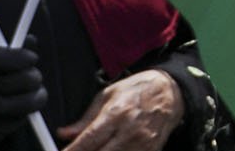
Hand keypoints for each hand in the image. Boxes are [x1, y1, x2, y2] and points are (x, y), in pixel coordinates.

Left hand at [58, 69, 184, 150]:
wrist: (170, 92)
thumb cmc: (138, 90)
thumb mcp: (108, 96)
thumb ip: (85, 118)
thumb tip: (65, 133)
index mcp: (116, 114)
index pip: (88, 141)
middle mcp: (129, 131)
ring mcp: (142, 144)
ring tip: (96, 148)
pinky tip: (111, 149)